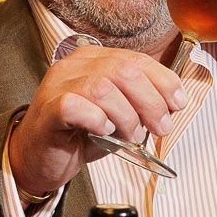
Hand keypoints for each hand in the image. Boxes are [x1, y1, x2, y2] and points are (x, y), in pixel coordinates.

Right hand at [5, 44, 195, 194]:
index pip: (136, 59)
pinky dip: (98, 120)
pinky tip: (103, 131)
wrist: (39, 157)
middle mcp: (75, 65)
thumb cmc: (79, 135)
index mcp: (94, 60)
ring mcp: (59, 85)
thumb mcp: (118, 114)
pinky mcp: (49, 108)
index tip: (177, 104)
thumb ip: (141, 103)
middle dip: (151, 102)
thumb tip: (173, 103)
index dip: (163, 81)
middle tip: (159, 127)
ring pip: (104, 88)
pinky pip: (78, 106)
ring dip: (127, 116)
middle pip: (124, 71)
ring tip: (131, 135)